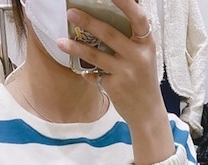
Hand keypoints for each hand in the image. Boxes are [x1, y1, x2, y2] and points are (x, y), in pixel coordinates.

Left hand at [57, 0, 174, 164]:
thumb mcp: (143, 55)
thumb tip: (102, 18)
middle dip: (88, 22)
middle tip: (70, 13)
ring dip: (76, 47)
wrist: (147, 111)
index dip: (125, 2)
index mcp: (146, 42)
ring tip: (60, 41)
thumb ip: (129, 39)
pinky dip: (86, 70)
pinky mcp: (115, 86)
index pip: (137, 17)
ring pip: (96, 55)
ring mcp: (126, 72)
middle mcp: (138, 55)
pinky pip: (94, 73)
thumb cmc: (142, 79)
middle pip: (109, 34)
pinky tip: (79, 68)